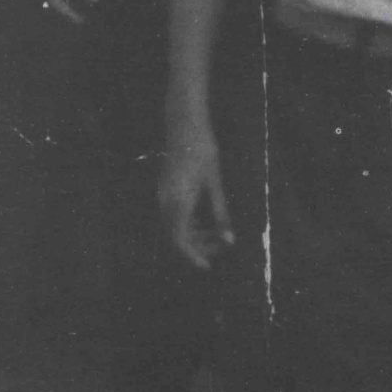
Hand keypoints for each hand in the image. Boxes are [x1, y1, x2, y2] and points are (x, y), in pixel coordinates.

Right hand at [159, 122, 232, 271]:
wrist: (185, 125)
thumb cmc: (203, 150)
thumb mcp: (215, 183)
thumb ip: (220, 213)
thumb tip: (229, 240)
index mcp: (178, 202)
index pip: (180, 239)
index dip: (192, 255)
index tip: (206, 266)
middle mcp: (166, 201)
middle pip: (176, 235)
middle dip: (197, 245)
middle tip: (221, 247)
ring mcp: (163, 194)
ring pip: (174, 225)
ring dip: (194, 234)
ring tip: (217, 234)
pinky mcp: (165, 188)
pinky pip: (174, 213)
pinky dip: (189, 222)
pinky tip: (206, 220)